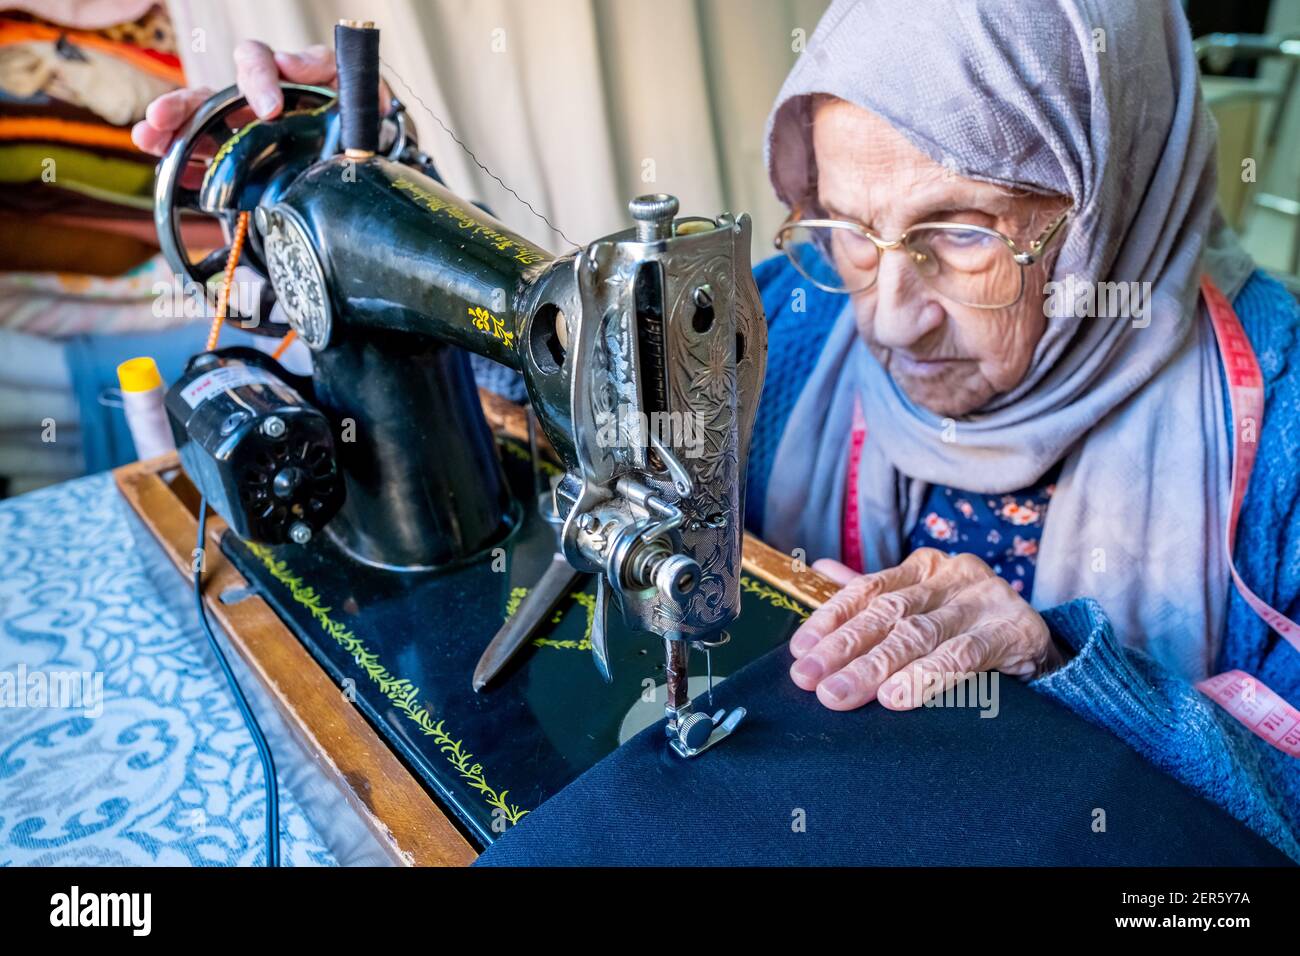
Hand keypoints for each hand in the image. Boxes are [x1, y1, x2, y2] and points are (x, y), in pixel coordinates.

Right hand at [131, 41, 335, 155]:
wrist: (364, 157)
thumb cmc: (355, 116)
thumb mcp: (352, 88)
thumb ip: (327, 69)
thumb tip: (289, 64)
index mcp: (279, 79)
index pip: (254, 61)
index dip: (256, 78)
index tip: (270, 109)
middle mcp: (252, 103)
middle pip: (208, 95)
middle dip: (182, 104)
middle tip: (161, 116)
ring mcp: (241, 134)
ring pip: (198, 127)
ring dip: (170, 131)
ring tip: (148, 138)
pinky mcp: (241, 164)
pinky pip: (209, 163)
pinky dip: (187, 167)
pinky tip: (169, 172)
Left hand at [789, 548, 1061, 710]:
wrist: (1043, 645)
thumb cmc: (971, 628)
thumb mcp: (923, 605)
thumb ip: (875, 593)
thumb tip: (819, 568)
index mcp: (926, 567)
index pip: (868, 589)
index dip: (831, 618)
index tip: (800, 649)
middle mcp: (954, 575)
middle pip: (889, 614)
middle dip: (844, 648)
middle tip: (809, 679)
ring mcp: (986, 599)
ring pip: (920, 635)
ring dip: (876, 668)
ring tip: (841, 694)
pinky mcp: (1016, 630)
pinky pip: (964, 655)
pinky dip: (927, 676)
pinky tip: (897, 696)